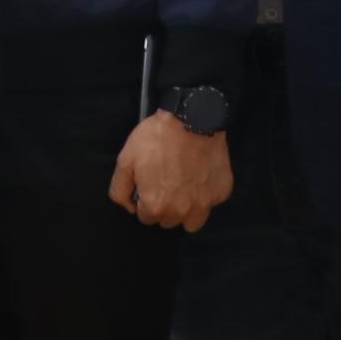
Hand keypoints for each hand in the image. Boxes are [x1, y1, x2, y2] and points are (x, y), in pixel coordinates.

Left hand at [112, 109, 232, 231]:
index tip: (148, 185)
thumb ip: (119, 190)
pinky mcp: (221, 192)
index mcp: (156, 205)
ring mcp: (205, 203)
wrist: (192, 118)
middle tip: (165, 182)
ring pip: (192, 221)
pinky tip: (199, 175)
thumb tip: (129, 207)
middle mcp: (182, 211)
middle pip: (169, 221)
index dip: (145, 200)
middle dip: (164, 206)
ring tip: (182, 188)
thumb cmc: (156, 138)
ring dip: (186, 210)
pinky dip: (204, 195)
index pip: (146, 218)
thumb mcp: (125, 160)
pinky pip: (211, 203)